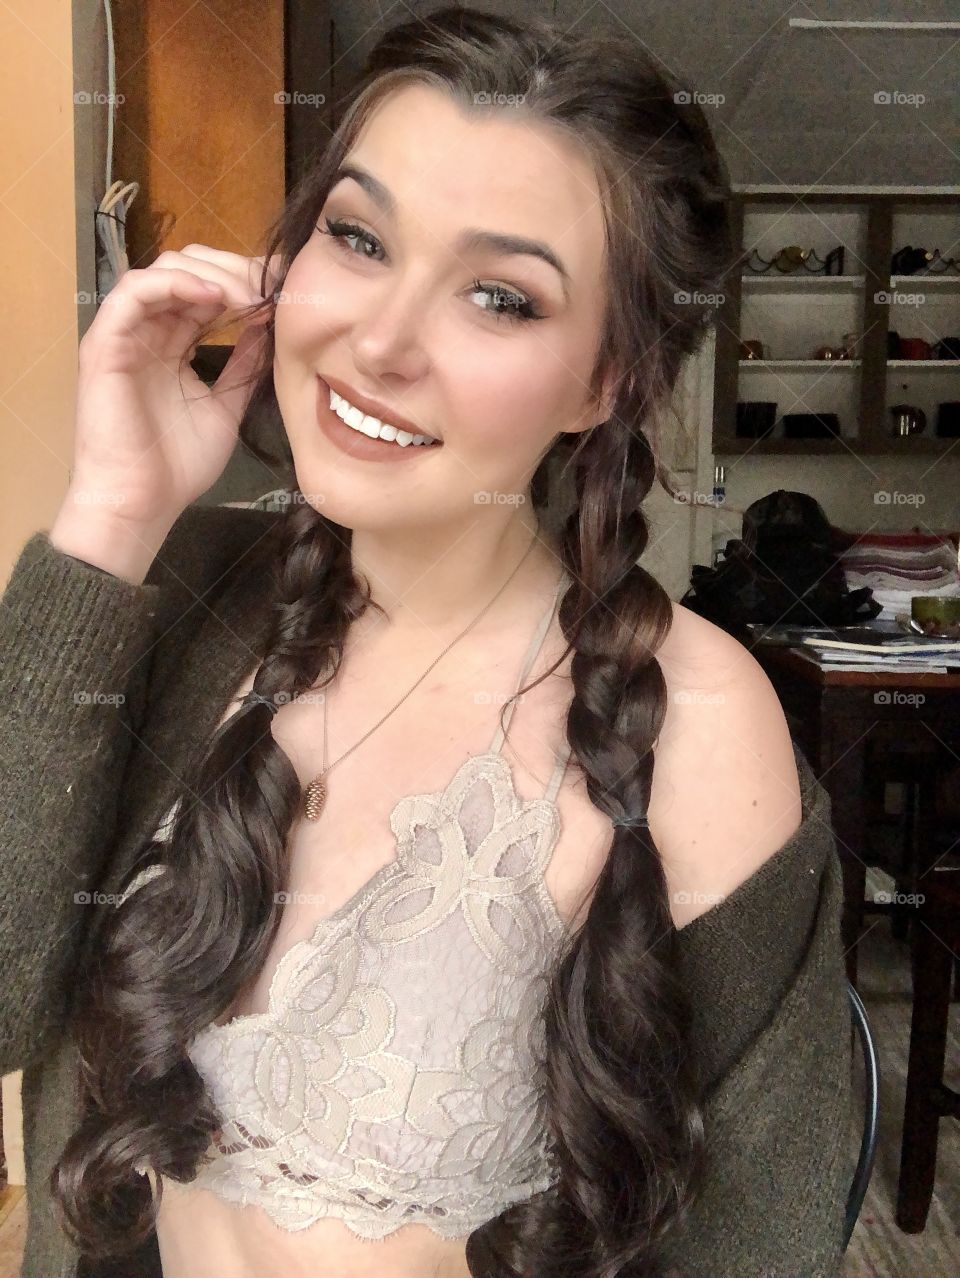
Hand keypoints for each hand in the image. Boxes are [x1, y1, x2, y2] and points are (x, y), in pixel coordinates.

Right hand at [67, 244, 281, 528]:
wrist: (140, 503)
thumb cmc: (176, 466)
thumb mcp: (225, 407)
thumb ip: (243, 367)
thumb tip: (268, 330)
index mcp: (171, 345)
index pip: (205, 292)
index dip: (243, 284)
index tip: (282, 292)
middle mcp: (146, 333)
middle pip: (186, 270)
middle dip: (233, 270)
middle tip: (271, 284)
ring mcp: (123, 335)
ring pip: (162, 271)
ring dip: (210, 273)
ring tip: (249, 293)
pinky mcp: (104, 343)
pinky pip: (133, 292)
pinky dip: (174, 283)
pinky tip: (213, 296)